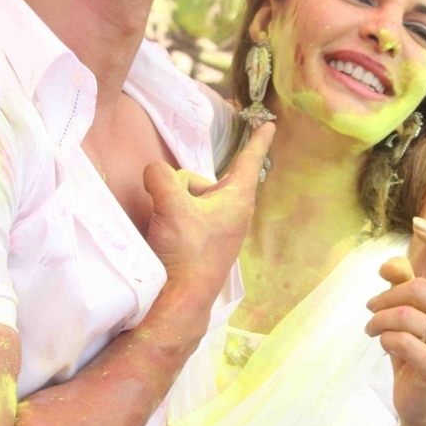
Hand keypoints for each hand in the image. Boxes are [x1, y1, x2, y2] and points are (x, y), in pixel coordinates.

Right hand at [144, 121, 274, 305]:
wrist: (179, 302)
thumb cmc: (187, 254)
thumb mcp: (171, 207)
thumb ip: (161, 177)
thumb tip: (155, 173)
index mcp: (237, 200)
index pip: (249, 160)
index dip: (257, 139)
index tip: (270, 123)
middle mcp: (232, 212)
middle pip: (201, 180)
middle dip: (182, 187)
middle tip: (172, 213)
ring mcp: (217, 230)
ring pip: (188, 198)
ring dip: (173, 206)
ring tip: (167, 231)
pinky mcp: (202, 244)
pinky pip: (184, 217)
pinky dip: (172, 220)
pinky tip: (165, 237)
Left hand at [365, 217, 425, 425]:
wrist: (422, 401)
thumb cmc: (416, 350)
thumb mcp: (406, 312)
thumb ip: (402, 284)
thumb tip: (389, 265)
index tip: (419, 222)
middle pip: (418, 289)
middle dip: (385, 298)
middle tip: (371, 309)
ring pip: (406, 315)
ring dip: (379, 320)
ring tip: (372, 328)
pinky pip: (400, 341)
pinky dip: (383, 339)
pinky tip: (382, 344)